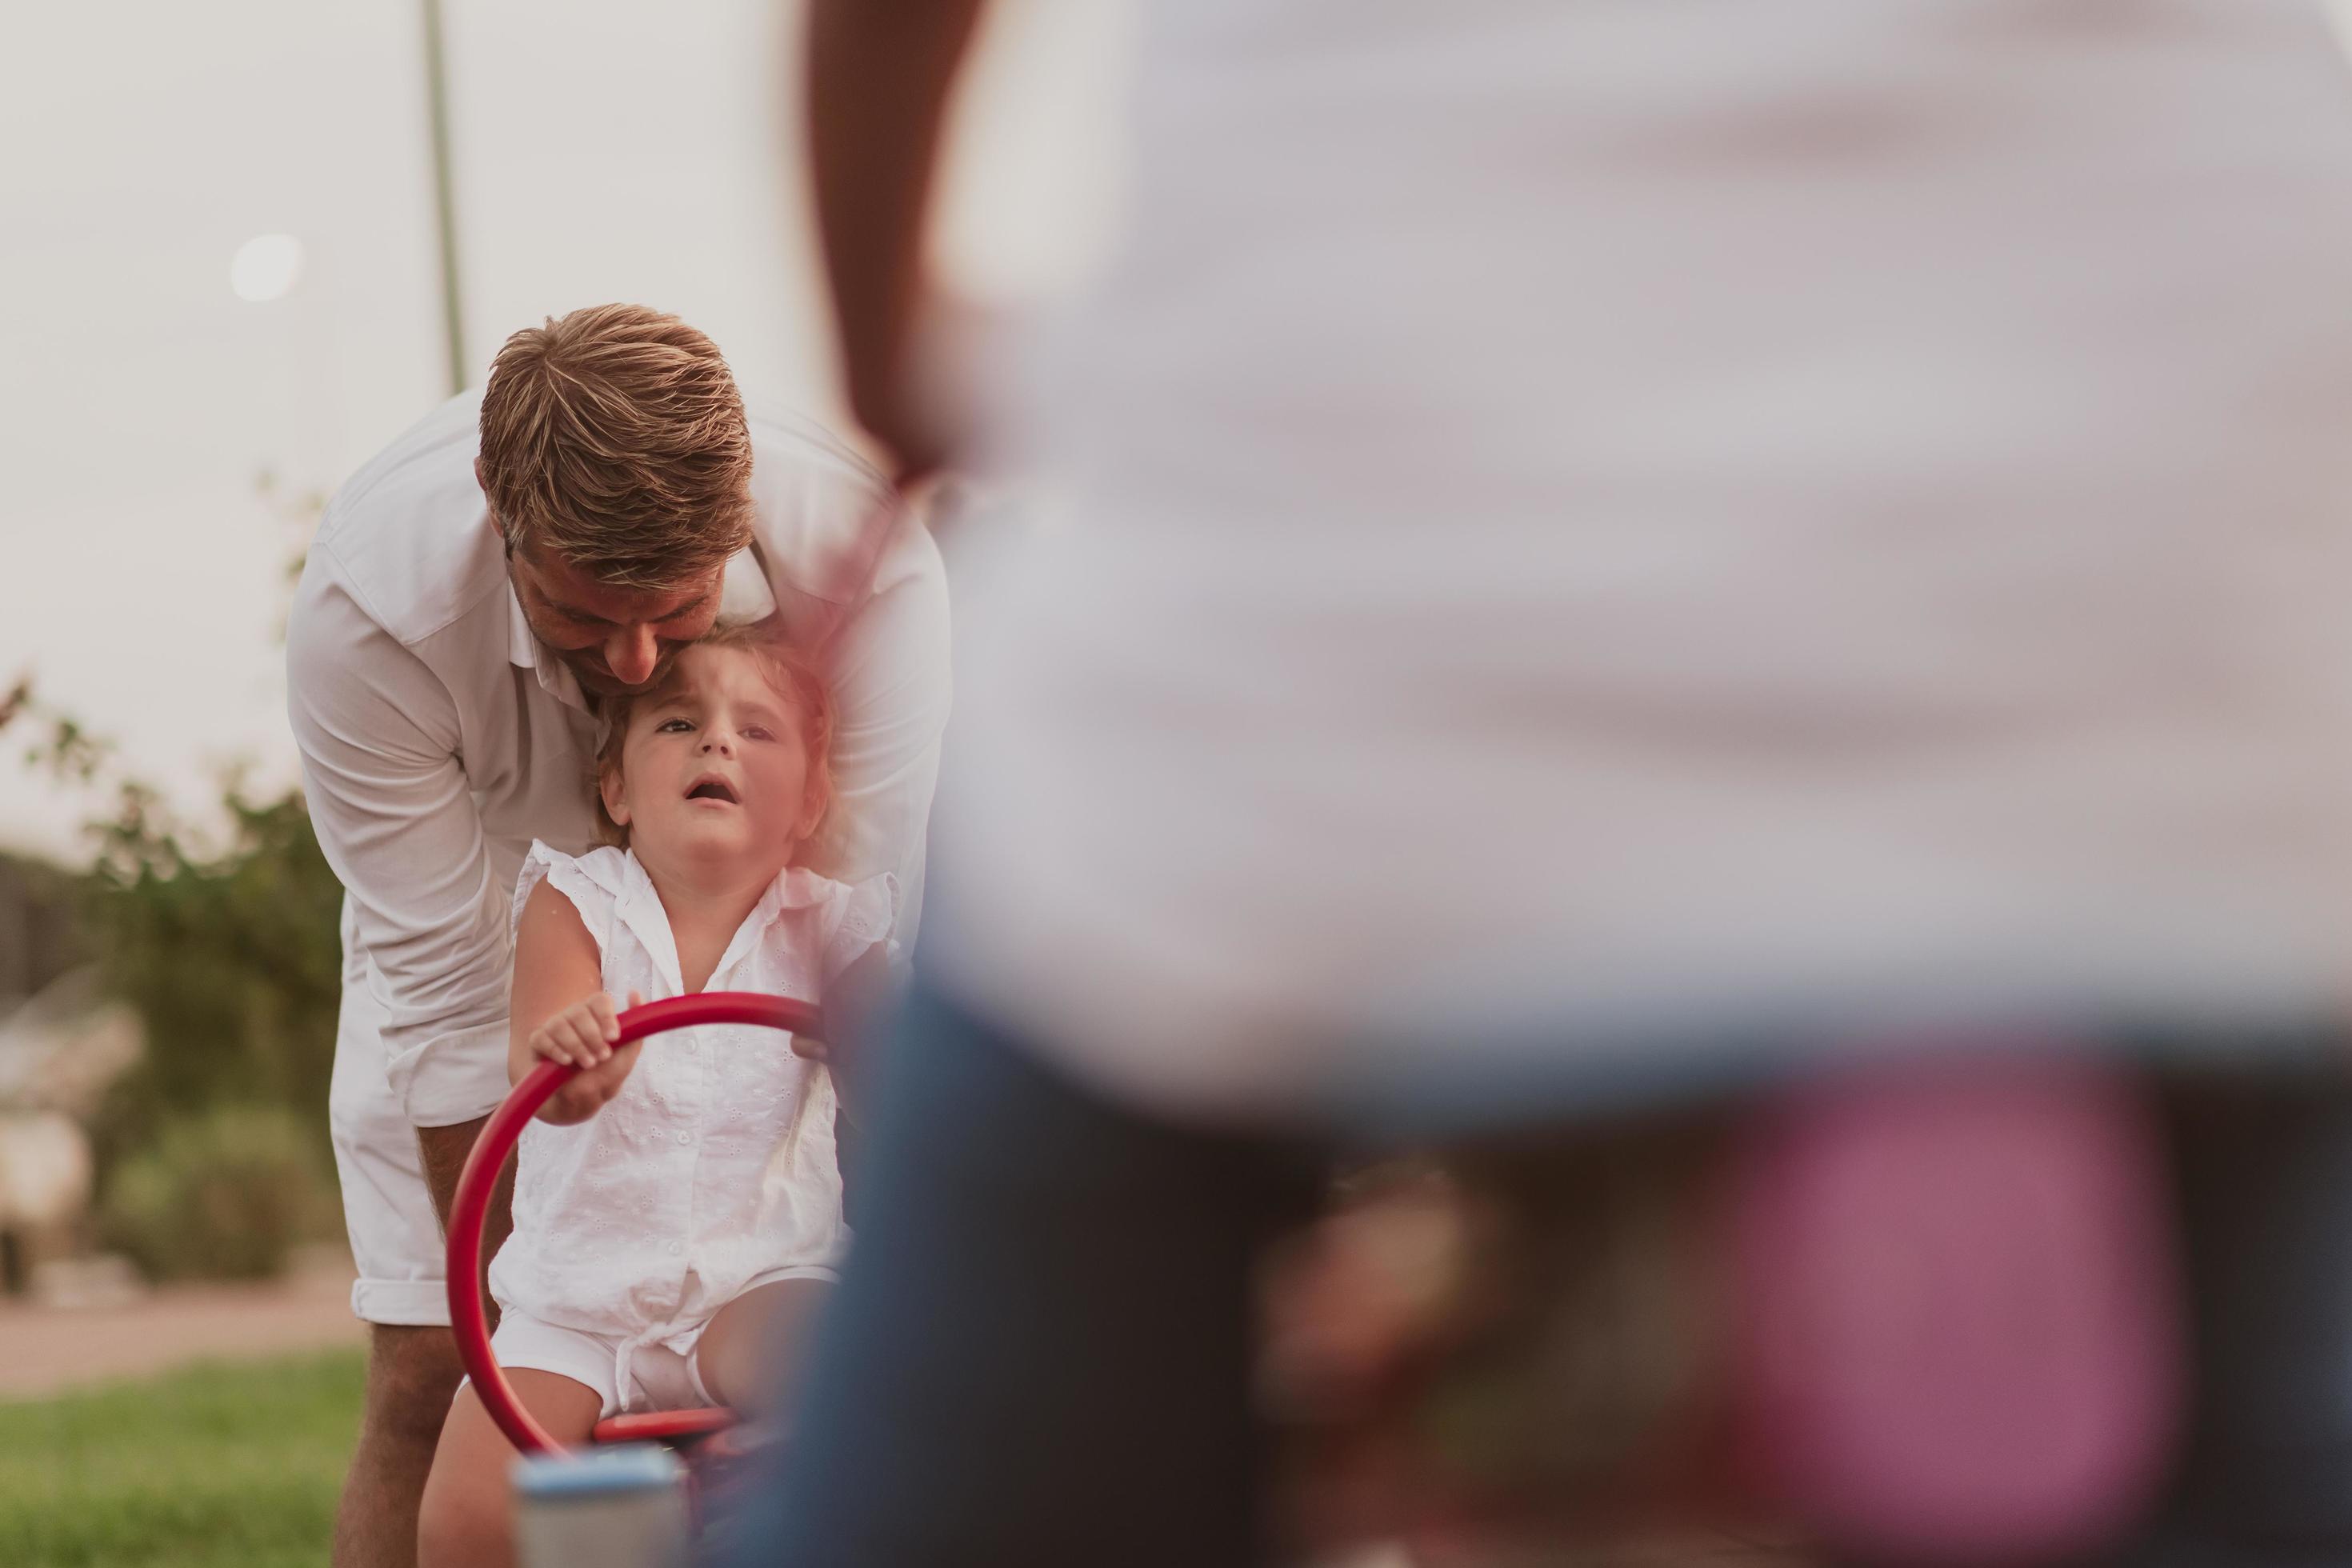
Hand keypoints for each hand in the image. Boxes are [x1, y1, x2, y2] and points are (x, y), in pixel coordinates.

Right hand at [533, 989, 646, 1122]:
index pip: (599, 1001)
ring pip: (559, 1024)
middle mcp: (574, 1016)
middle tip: (603, 1057)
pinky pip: (540, 1038)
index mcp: (596, 1014)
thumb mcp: (626, 1055)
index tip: (614, 1038)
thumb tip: (636, 993)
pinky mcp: (538, 1042)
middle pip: (579, 1011)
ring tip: (588, 1063)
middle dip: (592, 1036)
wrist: (582, 1101)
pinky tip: (566, 1061)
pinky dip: (555, 1049)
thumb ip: (636, 1028)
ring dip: (576, 1045)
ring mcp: (554, 1027)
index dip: (606, 1017)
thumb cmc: (605, 1073)